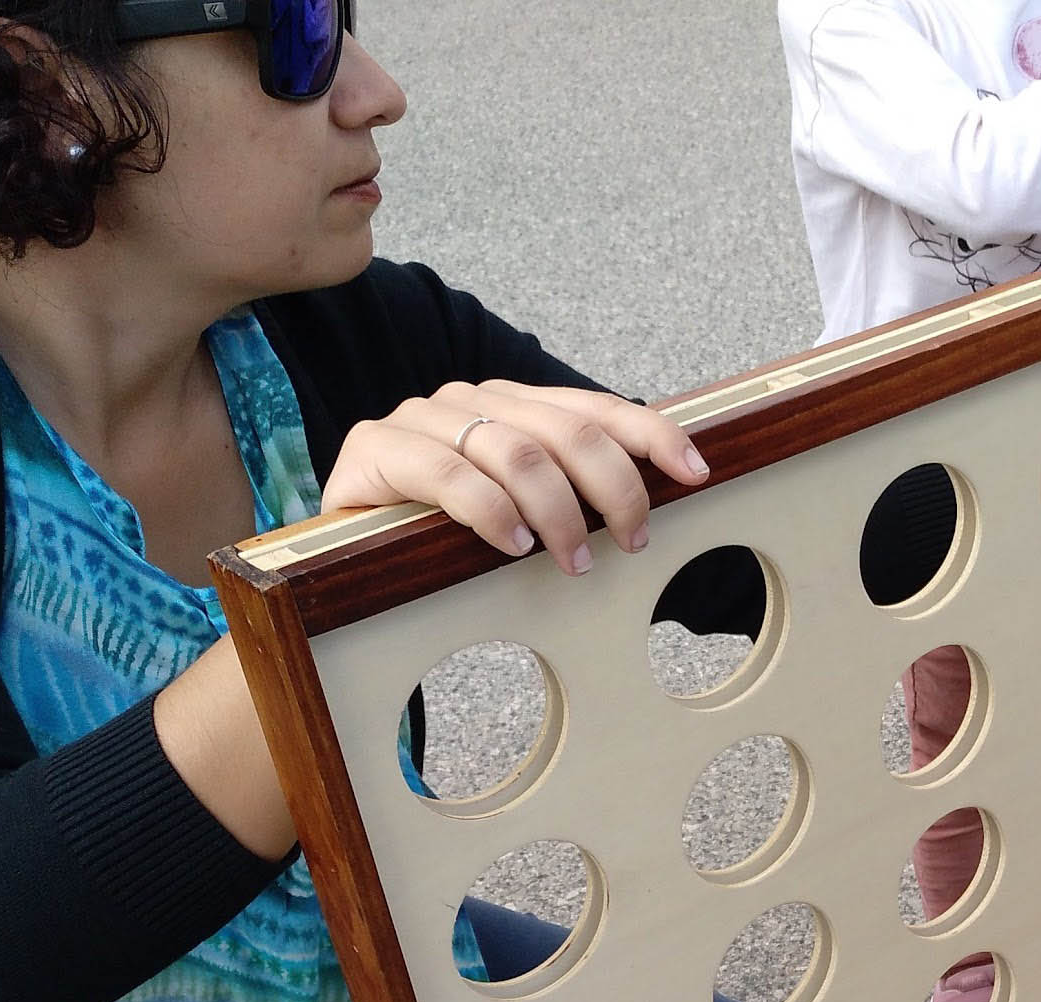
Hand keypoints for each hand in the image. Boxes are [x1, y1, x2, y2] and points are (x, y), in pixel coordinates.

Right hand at [321, 380, 710, 574]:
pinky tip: (514, 544)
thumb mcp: (522, 511)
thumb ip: (572, 495)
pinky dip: (492, 511)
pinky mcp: (376, 448)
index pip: (596, 409)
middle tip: (631, 542)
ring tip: (575, 562)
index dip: (651, 436)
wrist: (344, 550)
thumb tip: (648, 511)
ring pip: (516, 452)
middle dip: (614, 490)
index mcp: (514, 406)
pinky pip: (449, 473)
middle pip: (567, 431)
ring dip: (560, 514)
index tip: (695, 471)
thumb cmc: (444, 533)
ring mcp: (422, 419)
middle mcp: (473, 401)